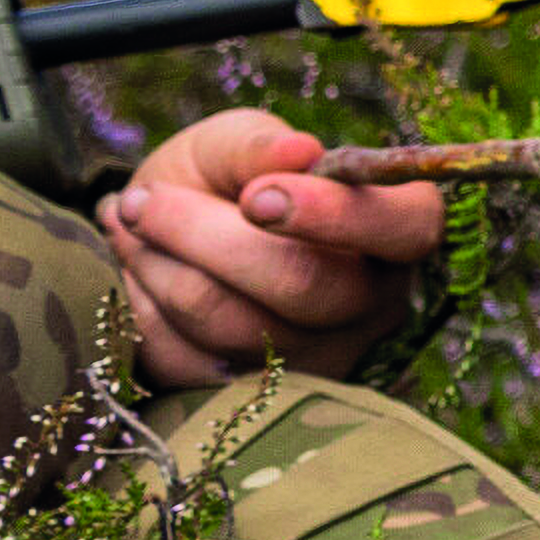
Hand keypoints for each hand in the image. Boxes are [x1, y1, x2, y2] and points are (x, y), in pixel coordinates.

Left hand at [102, 109, 448, 393]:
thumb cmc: (220, 183)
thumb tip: (297, 151)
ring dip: (160, 265)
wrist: (166, 242)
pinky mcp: (255, 395)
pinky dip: (143, 306)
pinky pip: (185, 358)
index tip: (254, 197)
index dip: (331, 215)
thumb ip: (259, 144)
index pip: (404, 228)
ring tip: (134, 224)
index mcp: (395, 228)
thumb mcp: (233, 144)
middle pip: (305, 285)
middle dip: (203, 236)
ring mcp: (320, 359)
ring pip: (234, 324)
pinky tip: (141, 271)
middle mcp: (373, 303)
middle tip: (144, 200)